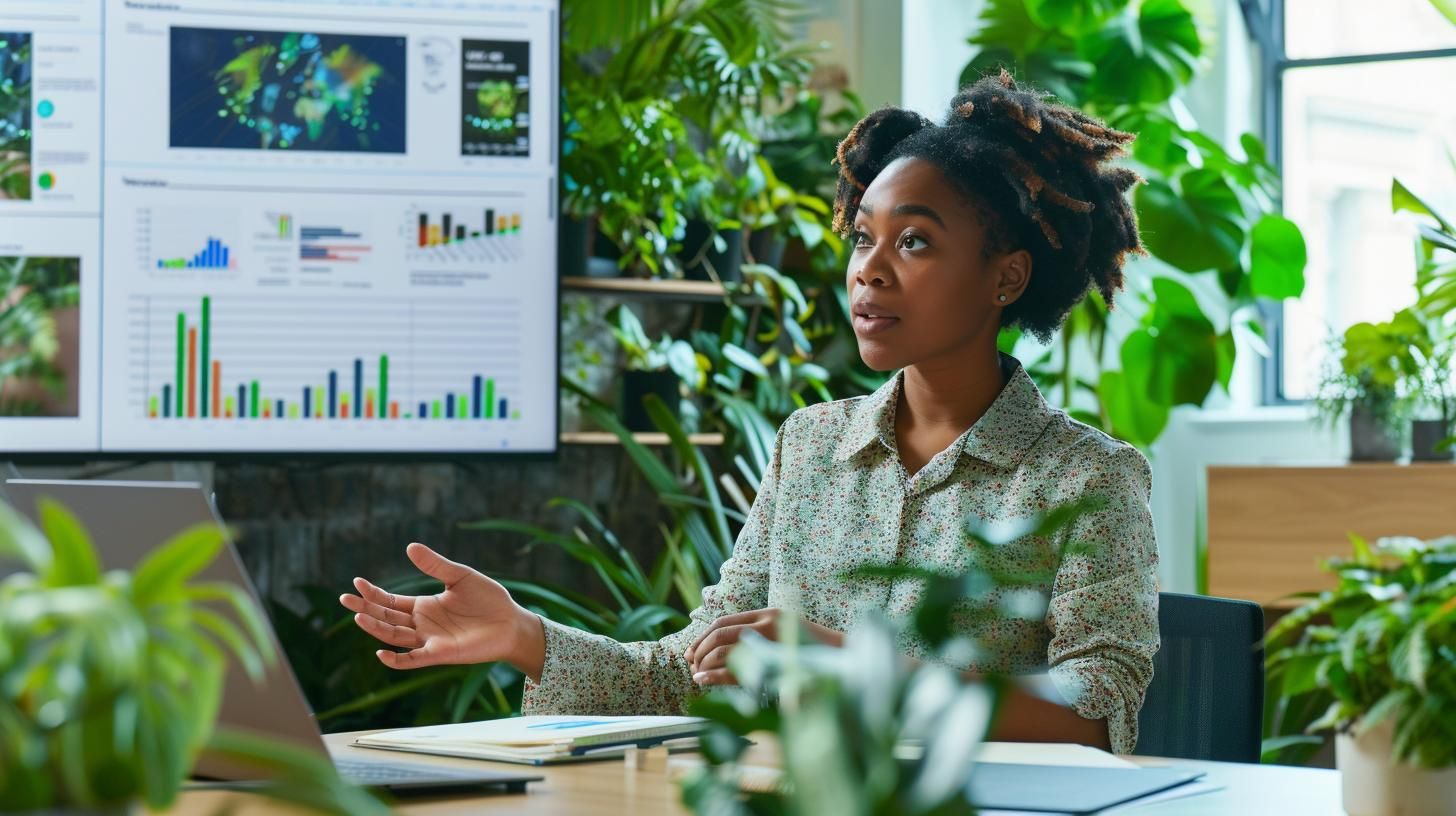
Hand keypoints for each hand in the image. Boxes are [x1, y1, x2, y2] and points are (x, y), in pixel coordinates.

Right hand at [339, 542, 543, 675]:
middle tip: (345, 599)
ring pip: (395, 636)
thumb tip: (410, 547)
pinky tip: (381, 653)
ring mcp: (430, 640)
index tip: (356, 583)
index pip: (390, 602)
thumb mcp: (460, 576)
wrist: (512, 622)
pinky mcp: (441, 654)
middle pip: (386, 618)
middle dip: (366, 609)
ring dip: (376, 628)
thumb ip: (436, 565)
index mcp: (424, 606)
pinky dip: (397, 659)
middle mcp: (422, 625)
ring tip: (358, 617)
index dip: (373, 594)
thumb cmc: (488, 599)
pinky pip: (414, 659)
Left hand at [684, 609, 843, 685]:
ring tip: (696, 674)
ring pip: (724, 649)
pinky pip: (735, 668)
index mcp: (767, 614)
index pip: (724, 621)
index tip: (691, 651)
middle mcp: (767, 624)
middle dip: (699, 648)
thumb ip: (759, 638)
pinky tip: (703, 680)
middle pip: (720, 633)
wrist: (843, 660)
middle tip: (690, 663)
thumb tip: (725, 652)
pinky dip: (714, 675)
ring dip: (704, 662)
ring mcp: (771, 642)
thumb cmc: (812, 653)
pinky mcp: (774, 663)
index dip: (703, 636)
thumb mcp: (783, 637)